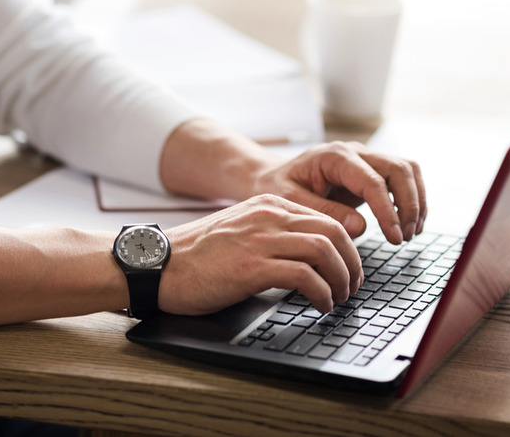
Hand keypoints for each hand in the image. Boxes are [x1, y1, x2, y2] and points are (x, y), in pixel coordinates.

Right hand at [159, 194, 361, 315]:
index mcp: (267, 205)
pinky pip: (305, 275)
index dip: (346, 248)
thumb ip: (271, 235)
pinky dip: (322, 293)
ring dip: (341, 279)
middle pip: (334, 231)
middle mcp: (268, 216)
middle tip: (352, 287)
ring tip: (338, 298)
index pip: (325, 218)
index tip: (347, 270)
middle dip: (352, 263)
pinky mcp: (252, 266)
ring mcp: (260, 239)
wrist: (156, 265)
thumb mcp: (239, 232)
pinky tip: (319, 305)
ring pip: (326, 250)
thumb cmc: (194, 257)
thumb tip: (306, 258)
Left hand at [251, 141, 426, 243]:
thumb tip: (360, 227)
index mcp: (334, 157)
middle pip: (399, 169)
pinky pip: (402, 179)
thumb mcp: (291, 201)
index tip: (395, 237)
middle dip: (409, 204)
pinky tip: (408, 225)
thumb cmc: (278, 187)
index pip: (373, 180)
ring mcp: (366, 159)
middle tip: (405, 237)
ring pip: (407, 170)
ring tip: (410, 234)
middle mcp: (355, 152)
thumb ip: (324, 212)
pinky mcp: (372, 171)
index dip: (388, 210)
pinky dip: (411, 200)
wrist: (274, 176)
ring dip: (416, 201)